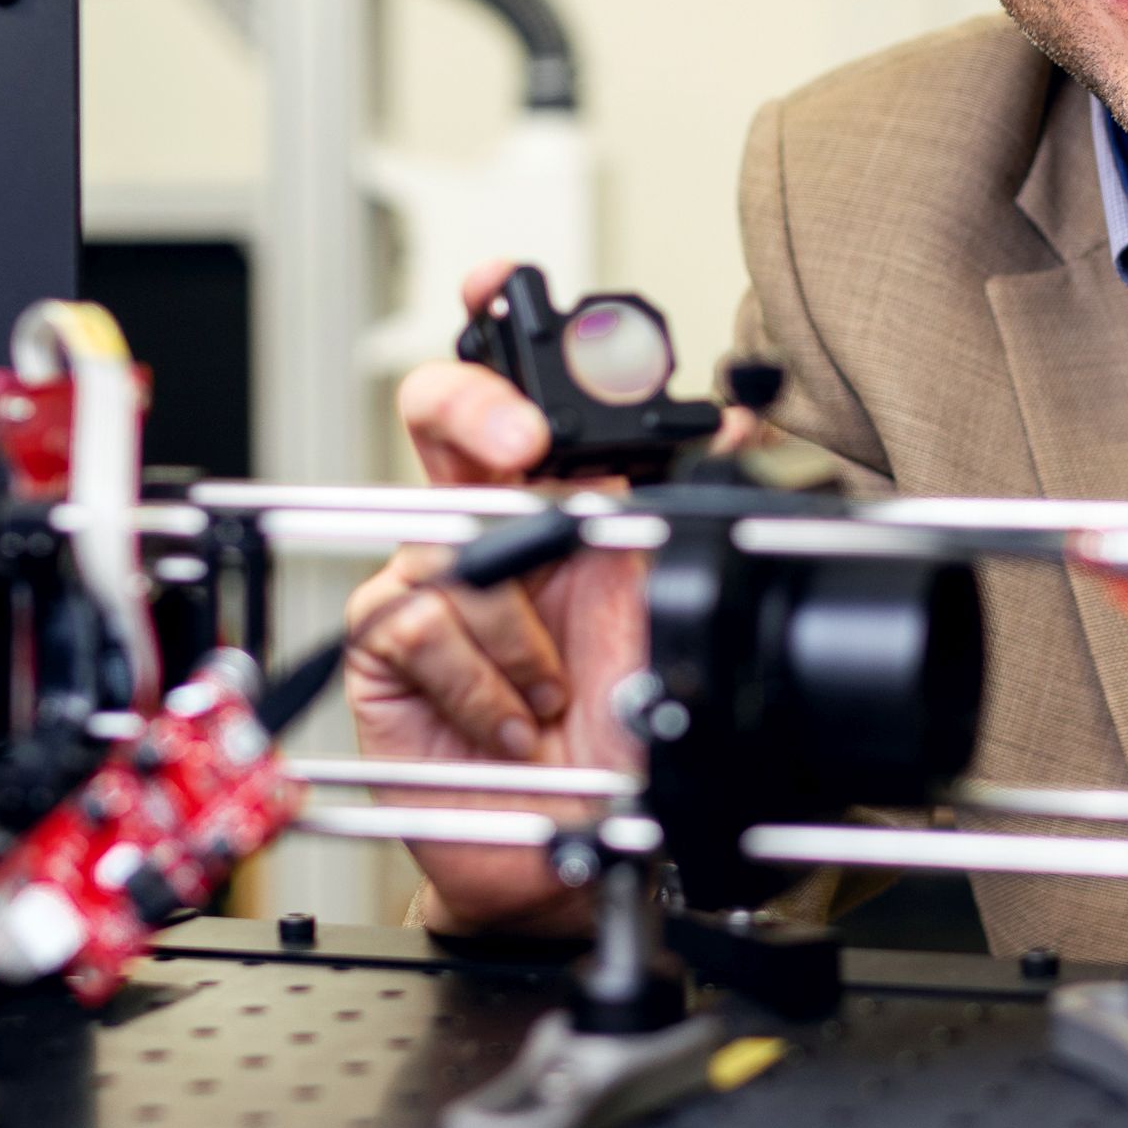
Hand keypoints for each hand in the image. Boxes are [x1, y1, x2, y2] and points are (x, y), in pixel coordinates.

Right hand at [344, 259, 646, 937]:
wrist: (578, 844)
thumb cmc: (627, 731)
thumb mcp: (678, 609)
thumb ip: (695, 510)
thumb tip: (742, 424)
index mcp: (562, 502)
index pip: (525, 391)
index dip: (505, 329)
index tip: (504, 284)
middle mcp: (491, 528)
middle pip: (441, 414)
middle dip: (474, 408)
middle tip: (523, 449)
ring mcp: (433, 582)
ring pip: (451, 541)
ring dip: (519, 631)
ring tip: (554, 695)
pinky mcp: (386, 645)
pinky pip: (420, 619)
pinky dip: (479, 678)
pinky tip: (508, 719)